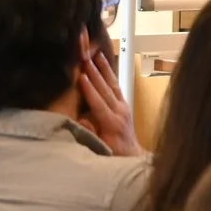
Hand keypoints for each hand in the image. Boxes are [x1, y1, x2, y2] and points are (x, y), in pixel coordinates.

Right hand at [76, 42, 141, 157]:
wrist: (132, 155)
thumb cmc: (113, 154)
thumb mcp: (100, 148)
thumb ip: (90, 134)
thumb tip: (79, 120)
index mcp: (112, 123)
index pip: (99, 103)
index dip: (90, 90)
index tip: (81, 76)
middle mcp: (120, 111)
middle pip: (105, 89)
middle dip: (95, 73)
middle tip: (85, 58)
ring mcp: (124, 106)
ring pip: (112, 84)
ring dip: (104, 69)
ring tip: (96, 54)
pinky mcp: (125, 104)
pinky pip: (116, 86)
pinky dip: (110, 74)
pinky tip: (104, 64)